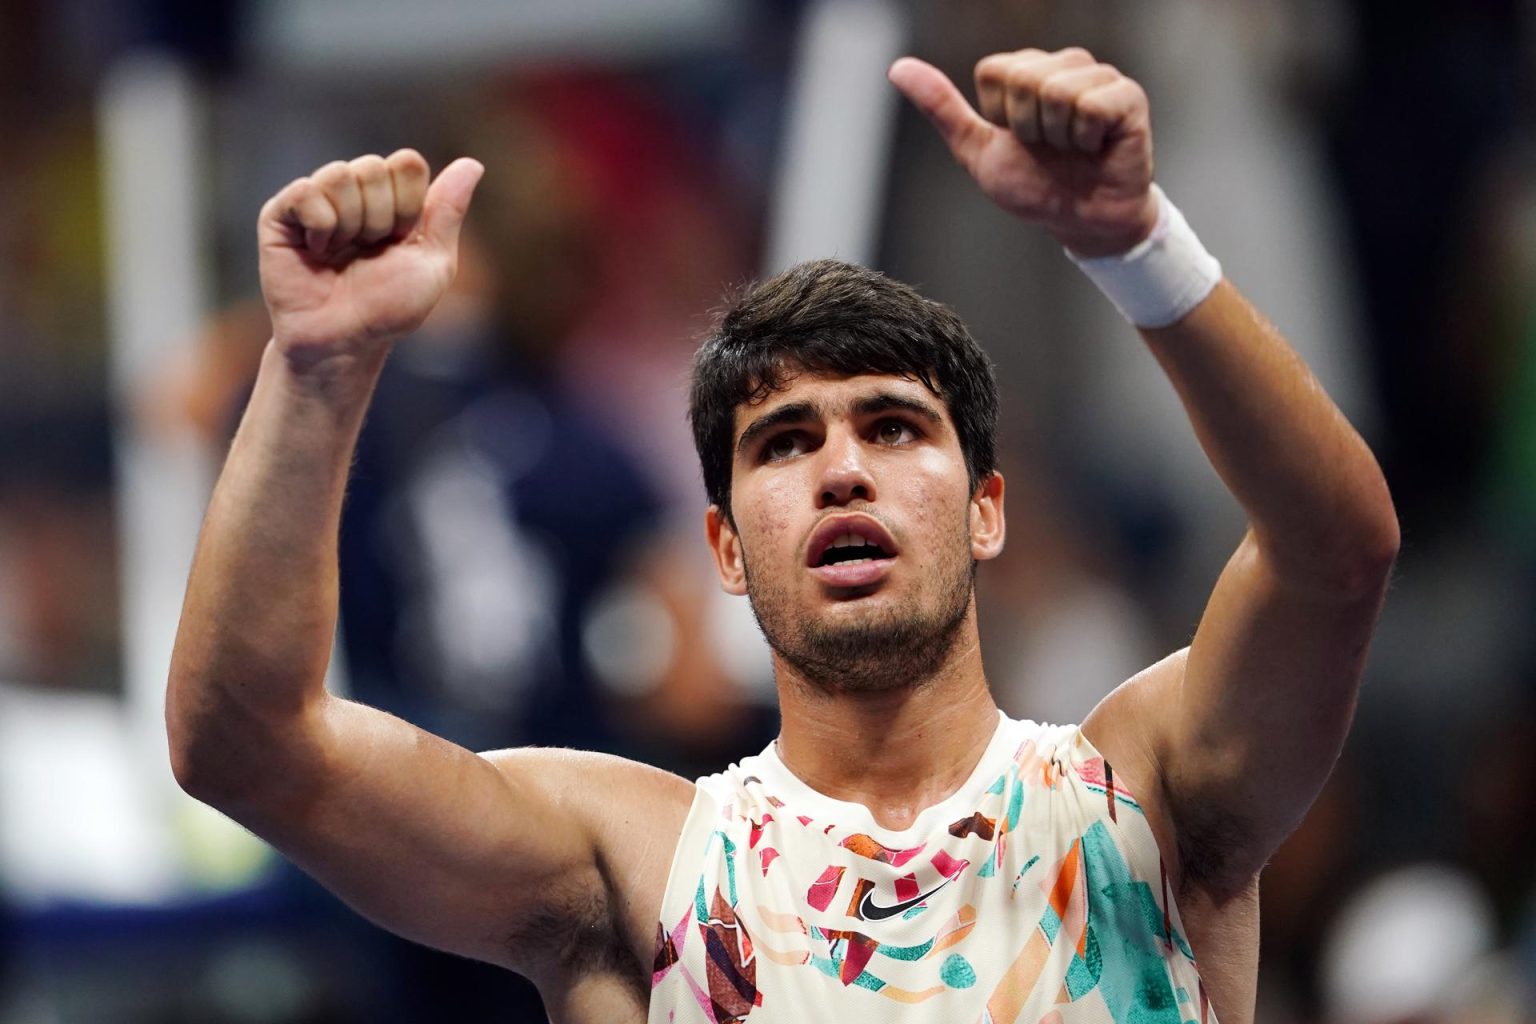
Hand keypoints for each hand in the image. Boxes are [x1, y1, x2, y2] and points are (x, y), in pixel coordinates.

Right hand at [257, 150, 483, 369]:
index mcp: (392, 198)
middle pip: (374, 167)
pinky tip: (317, 250)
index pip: (407, 163)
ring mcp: (316, 200)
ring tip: (341, 253)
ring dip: (351, 223)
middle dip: (380, 218)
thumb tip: (472, 164)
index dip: (410, 205)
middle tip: (368, 251)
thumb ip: (449, 211)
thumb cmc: (389, 307)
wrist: (345, 340)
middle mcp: (354, 192)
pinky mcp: (280, 214)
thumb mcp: (434, 263)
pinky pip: (305, 191)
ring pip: (339, 175)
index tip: (402, 241)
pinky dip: (320, 225)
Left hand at [889, 48, 1157, 256]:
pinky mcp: (1127, 96)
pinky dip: (1086, 138)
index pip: (994, 71)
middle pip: (1023, 77)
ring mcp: (1098, 77)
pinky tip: (1095, 147)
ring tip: (1072, 150)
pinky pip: (1091, 105)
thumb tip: (898, 68)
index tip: (1018, 140)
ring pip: (1056, 90)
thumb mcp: (978, 151)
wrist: (1081, 221)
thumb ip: (942, 108)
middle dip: (1027, 127)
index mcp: (1025, 72)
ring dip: (1058, 137)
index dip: (999, 116)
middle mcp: (1063, 65)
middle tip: (1048, 148)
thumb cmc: (1035, 186)